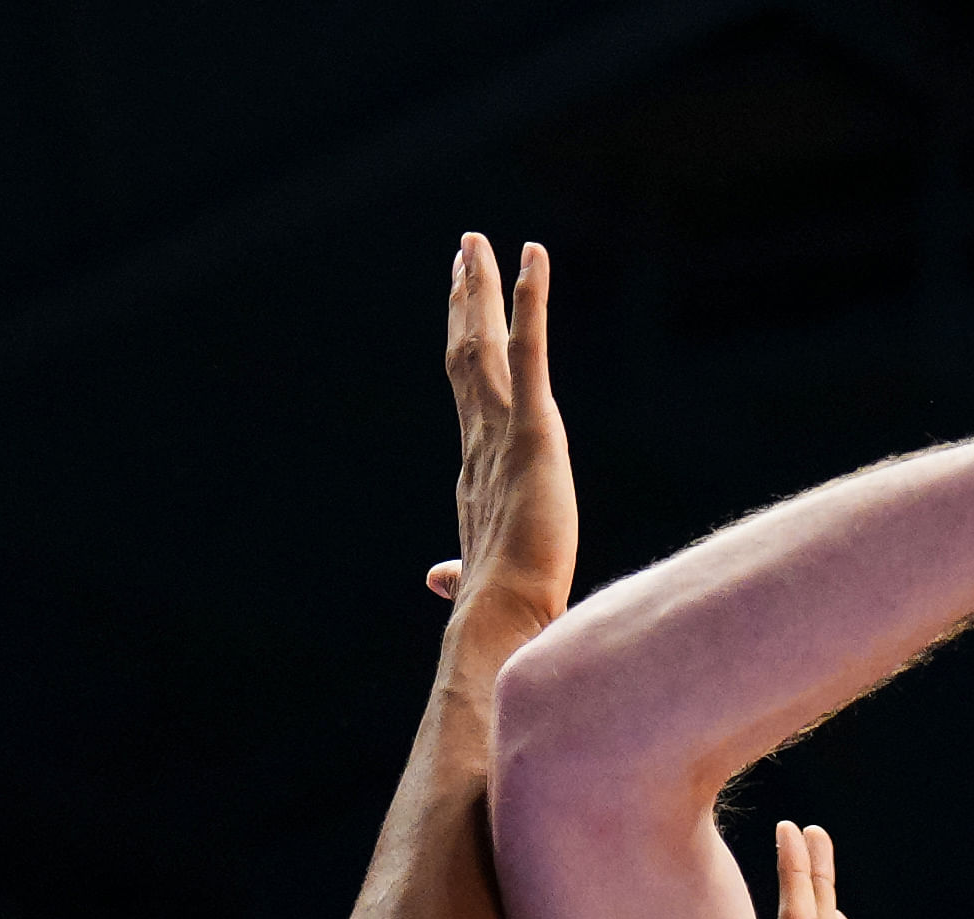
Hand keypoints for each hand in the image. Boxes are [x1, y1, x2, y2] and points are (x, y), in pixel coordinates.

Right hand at [424, 234, 574, 637]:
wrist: (502, 617)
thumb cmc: (498, 606)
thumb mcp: (479, 574)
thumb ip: (457, 567)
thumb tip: (438, 577)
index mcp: (475, 468)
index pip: (467, 394)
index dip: (462, 346)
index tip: (459, 311)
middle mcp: (480, 440)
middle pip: (467, 355)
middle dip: (465, 301)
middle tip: (465, 253)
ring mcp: (503, 432)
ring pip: (486, 343)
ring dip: (483, 289)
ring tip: (479, 244)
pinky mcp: (535, 431)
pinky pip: (531, 351)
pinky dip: (531, 302)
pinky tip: (534, 258)